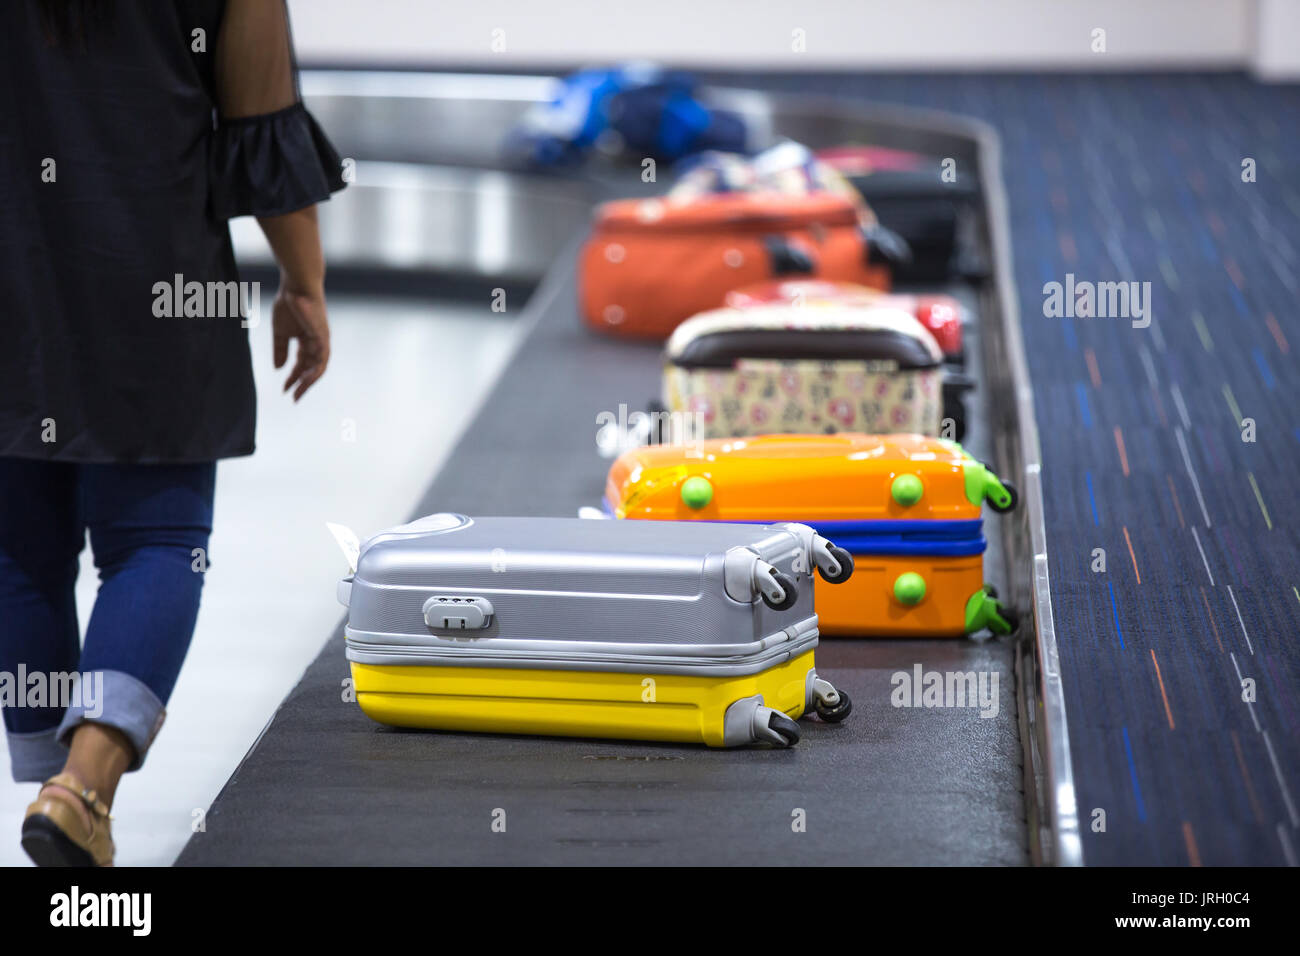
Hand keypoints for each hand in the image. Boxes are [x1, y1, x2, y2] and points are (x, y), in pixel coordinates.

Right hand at [272, 283, 329, 400]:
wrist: (295, 286)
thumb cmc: (289, 304)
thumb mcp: (281, 332)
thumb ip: (280, 350)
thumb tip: (278, 368)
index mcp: (308, 341)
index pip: (302, 364)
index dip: (294, 377)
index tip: (284, 389)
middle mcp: (318, 342)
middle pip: (313, 369)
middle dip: (303, 384)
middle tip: (294, 398)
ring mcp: (322, 339)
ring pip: (319, 366)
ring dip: (309, 381)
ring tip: (298, 392)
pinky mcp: (322, 335)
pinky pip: (321, 357)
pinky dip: (313, 368)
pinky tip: (304, 378)